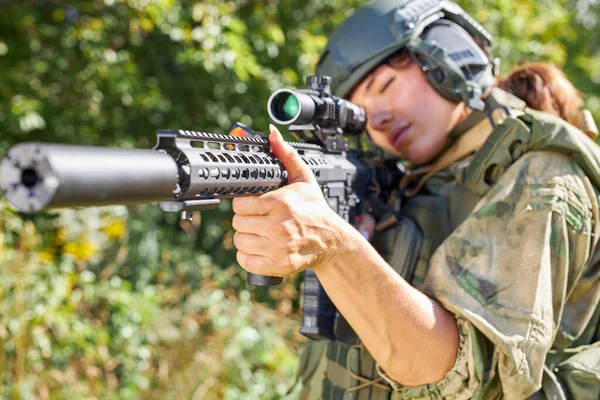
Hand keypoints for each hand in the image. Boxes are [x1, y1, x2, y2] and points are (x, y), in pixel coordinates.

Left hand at [232, 124, 347, 276]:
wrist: (331, 240)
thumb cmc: (315, 209)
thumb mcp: (303, 179)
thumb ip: (286, 155)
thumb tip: (272, 134)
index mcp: (280, 203)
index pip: (240, 205)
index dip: (244, 204)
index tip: (253, 205)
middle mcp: (278, 226)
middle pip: (238, 223)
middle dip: (245, 220)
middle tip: (258, 219)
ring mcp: (278, 248)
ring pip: (239, 242)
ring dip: (246, 237)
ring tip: (260, 233)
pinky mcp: (278, 265)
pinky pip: (245, 261)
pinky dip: (248, 256)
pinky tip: (260, 247)